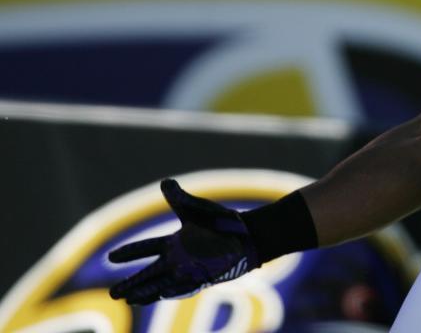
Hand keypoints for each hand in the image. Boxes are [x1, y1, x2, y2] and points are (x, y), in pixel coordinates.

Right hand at [109, 179, 260, 304]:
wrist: (248, 236)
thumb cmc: (223, 222)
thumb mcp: (198, 210)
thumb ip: (180, 199)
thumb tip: (165, 182)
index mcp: (174, 242)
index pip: (146, 247)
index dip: (130, 252)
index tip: (111, 256)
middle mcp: (177, 258)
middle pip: (149, 272)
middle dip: (131, 282)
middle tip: (111, 293)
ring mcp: (188, 270)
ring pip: (161, 284)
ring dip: (145, 292)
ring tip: (127, 299)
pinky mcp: (201, 279)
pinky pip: (183, 288)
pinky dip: (171, 292)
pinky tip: (157, 296)